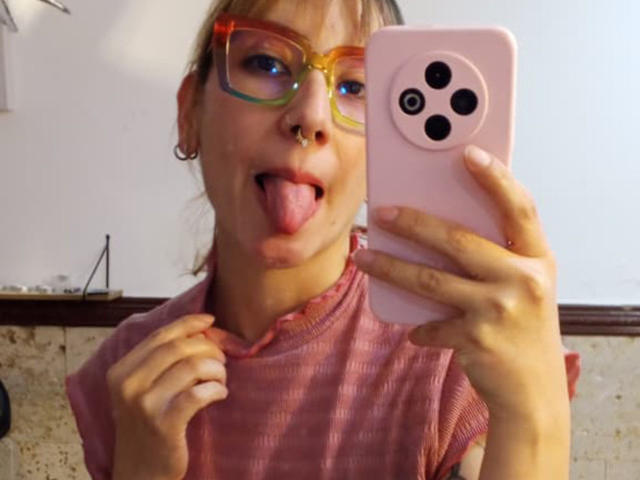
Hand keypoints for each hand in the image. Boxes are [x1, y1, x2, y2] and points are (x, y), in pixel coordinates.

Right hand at [107, 314, 227, 479]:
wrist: (140, 472)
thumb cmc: (147, 425)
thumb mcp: (142, 390)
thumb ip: (161, 361)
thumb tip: (200, 329)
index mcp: (120, 371)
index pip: (160, 335)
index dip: (189, 323)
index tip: (210, 321)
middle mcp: (128, 385)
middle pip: (179, 347)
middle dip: (208, 347)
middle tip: (221, 359)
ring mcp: (145, 405)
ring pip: (193, 366)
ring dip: (217, 369)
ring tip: (220, 379)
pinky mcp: (165, 424)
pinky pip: (200, 393)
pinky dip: (217, 389)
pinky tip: (220, 394)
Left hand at [353, 145, 568, 422]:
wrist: (534, 391)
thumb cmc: (523, 326)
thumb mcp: (524, 285)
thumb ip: (496, 256)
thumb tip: (433, 225)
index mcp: (538, 258)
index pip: (519, 208)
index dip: (495, 178)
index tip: (467, 153)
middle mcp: (523, 280)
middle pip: (459, 240)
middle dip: (414, 223)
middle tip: (381, 212)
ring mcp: (500, 310)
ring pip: (431, 280)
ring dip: (391, 267)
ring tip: (364, 257)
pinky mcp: (476, 339)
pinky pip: (431, 325)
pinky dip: (419, 326)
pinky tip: (412, 328)